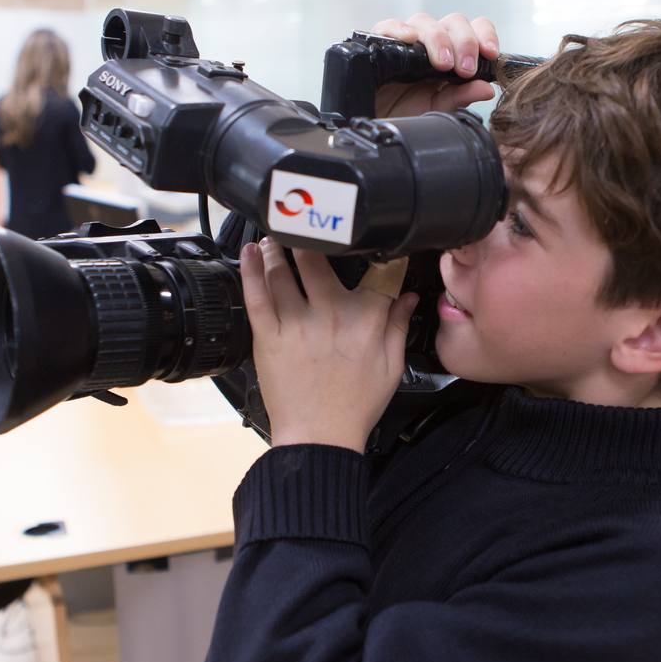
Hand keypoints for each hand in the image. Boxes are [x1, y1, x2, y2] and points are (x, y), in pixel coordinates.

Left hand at [241, 238, 418, 452]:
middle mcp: (331, 316)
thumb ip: (399, 327)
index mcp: (366, 321)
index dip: (382, 251)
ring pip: (284, 272)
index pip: (379, 273)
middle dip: (312, 236)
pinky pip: (256, 296)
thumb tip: (409, 297)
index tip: (376, 236)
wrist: (319, 438)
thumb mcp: (391, 368)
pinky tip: (251, 251)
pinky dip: (251, 270)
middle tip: (307, 223)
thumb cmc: (355, 408)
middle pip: (320, 259)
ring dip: (279, 246)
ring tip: (278, 235)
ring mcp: (297, 324)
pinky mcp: (269, 337)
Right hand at [370, 12, 501, 116]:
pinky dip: (400, 29)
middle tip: (466, 69)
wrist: (375, 125)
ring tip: (443, 64)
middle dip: (464, 42)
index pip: (474, 30)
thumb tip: (488, 89)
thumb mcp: (437, 109)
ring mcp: (406, 41)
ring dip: (438, 39)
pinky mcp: (380, 42)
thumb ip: (461, 97)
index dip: (484, 36)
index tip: (490, 54)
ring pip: (425, 21)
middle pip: (453, 22)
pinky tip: (409, 39)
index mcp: (451, 53)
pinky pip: (389, 25)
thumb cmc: (406, 115)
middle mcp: (431, 42)